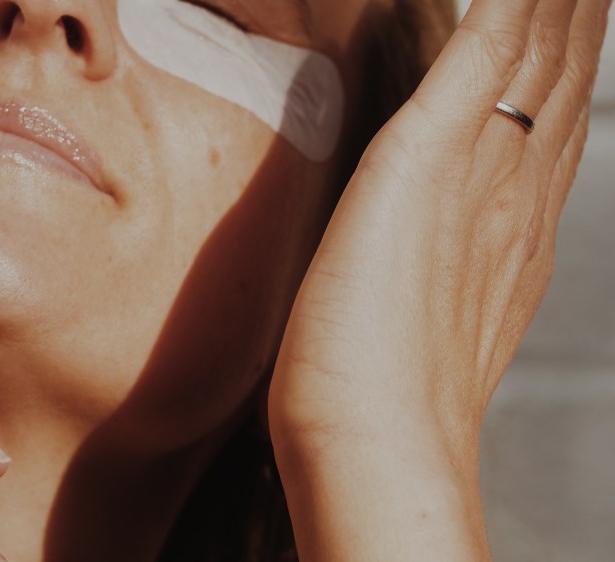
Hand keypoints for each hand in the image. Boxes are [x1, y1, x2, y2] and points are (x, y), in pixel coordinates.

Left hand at [269, 0, 609, 558]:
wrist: (377, 433)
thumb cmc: (386, 393)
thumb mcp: (439, 320)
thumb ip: (453, 277)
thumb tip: (445, 257)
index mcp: (513, 232)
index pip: (547, 126)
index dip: (565, 67)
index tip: (571, 23)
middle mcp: (516, 195)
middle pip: (557, 82)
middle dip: (572, 20)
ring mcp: (481, 171)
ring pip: (535, 57)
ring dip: (556, 3)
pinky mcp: (425, 153)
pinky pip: (480, 53)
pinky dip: (506, 3)